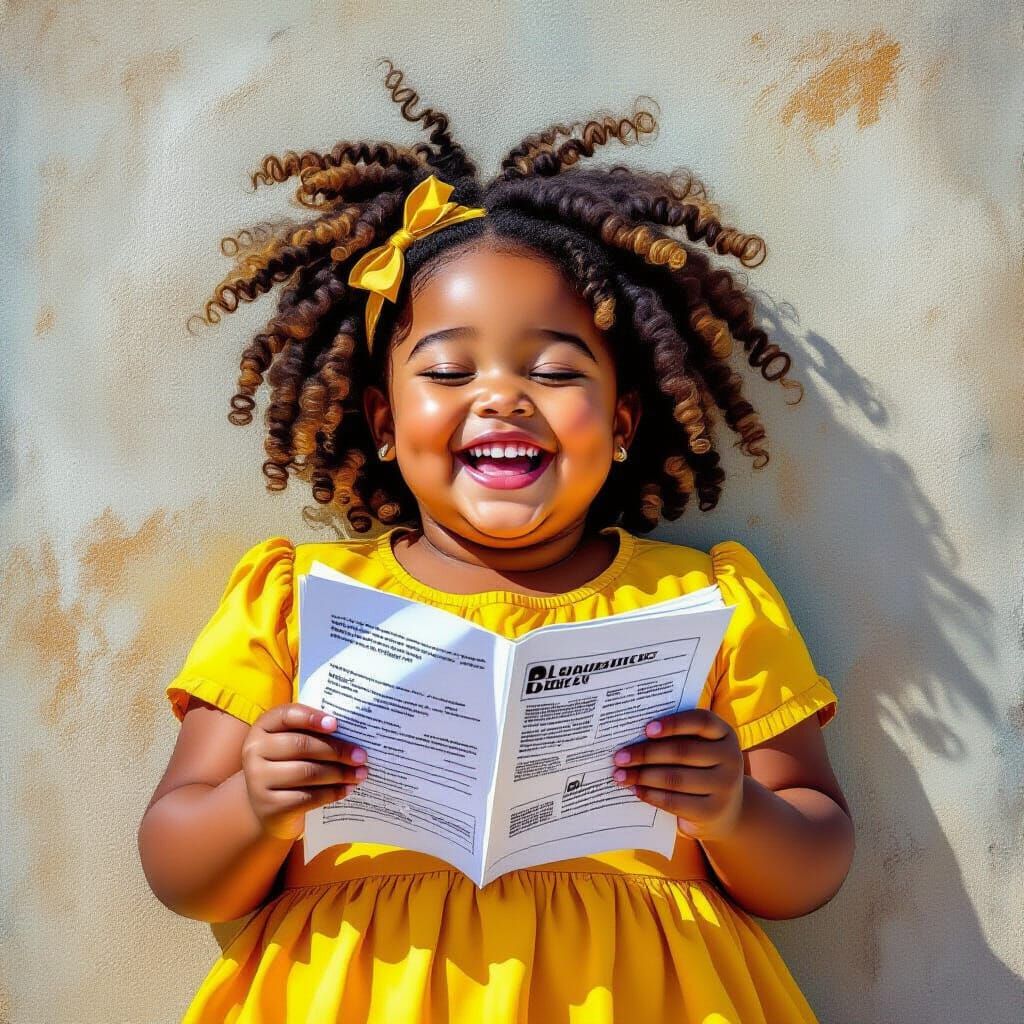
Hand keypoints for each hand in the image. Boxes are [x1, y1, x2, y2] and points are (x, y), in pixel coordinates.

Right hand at [241, 703, 368, 840]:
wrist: (266, 807)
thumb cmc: (287, 765)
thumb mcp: (292, 745)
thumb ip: (312, 733)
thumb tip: (354, 732)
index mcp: (262, 727)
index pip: (287, 715)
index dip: (312, 717)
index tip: (336, 724)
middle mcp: (254, 751)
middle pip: (302, 746)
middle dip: (336, 750)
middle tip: (361, 755)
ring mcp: (258, 780)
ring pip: (307, 772)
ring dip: (340, 773)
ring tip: (361, 773)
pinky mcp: (270, 806)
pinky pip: (308, 797)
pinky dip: (332, 793)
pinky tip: (347, 789)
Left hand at [610, 708, 744, 842]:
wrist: (726, 810)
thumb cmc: (701, 769)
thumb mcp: (699, 749)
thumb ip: (676, 738)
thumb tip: (631, 734)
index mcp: (725, 734)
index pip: (701, 721)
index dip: (673, 723)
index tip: (646, 729)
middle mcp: (730, 758)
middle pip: (682, 751)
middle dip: (645, 753)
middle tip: (619, 757)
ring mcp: (725, 786)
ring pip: (675, 778)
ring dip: (642, 776)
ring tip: (620, 775)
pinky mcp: (712, 811)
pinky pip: (674, 801)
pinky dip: (651, 795)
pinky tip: (635, 790)